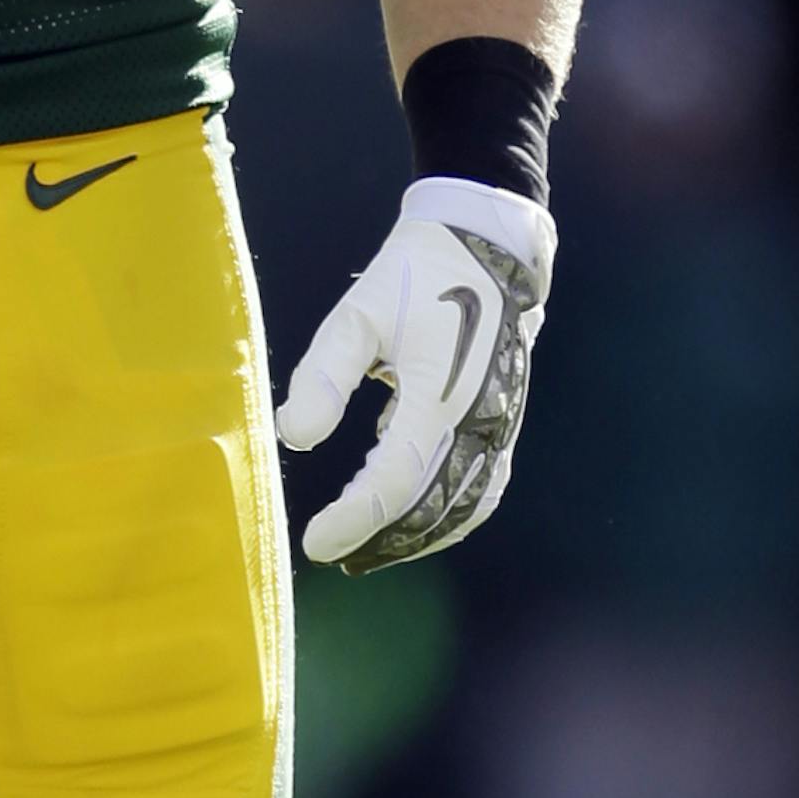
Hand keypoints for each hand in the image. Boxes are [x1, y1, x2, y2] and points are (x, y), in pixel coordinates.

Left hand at [274, 176, 553, 574]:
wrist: (485, 245)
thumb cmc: (414, 275)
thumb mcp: (357, 316)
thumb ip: (324, 376)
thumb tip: (294, 436)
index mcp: (441, 398)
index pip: (394, 482)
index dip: (353, 519)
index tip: (314, 542)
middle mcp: (479, 423)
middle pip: (430, 507)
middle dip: (382, 539)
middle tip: (334, 552)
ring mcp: (500, 426)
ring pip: (462, 506)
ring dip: (417, 535)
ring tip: (368, 547)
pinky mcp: (504, 422)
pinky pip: (481, 488)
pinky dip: (449, 515)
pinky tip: (413, 515)